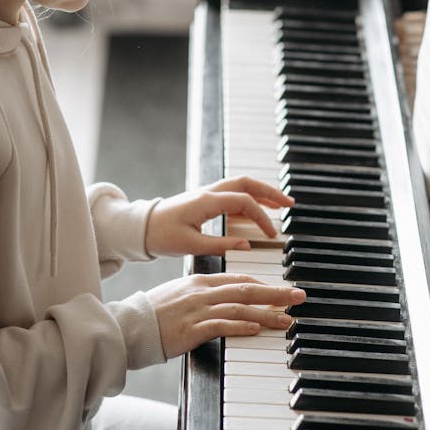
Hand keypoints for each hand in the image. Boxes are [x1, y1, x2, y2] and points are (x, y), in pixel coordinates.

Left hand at [145, 176, 292, 256]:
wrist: (140, 228)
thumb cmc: (161, 236)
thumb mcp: (191, 245)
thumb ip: (222, 244)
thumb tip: (248, 244)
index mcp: (206, 201)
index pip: (244, 201)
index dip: (261, 217)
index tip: (271, 234)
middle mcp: (209, 192)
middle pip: (247, 183)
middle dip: (270, 192)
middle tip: (290, 203)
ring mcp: (207, 194)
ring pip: (240, 186)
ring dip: (261, 193)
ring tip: (280, 205)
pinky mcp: (204, 199)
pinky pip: (232, 193)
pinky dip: (248, 198)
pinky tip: (257, 210)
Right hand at [147, 273, 305, 357]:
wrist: (130, 326)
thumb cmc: (155, 314)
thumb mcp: (181, 295)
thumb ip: (203, 294)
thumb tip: (225, 300)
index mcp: (200, 281)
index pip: (238, 279)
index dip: (263, 284)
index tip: (281, 290)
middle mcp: (202, 292)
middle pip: (246, 289)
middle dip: (276, 293)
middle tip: (298, 296)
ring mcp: (197, 310)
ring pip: (240, 308)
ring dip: (266, 313)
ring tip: (287, 319)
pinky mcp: (192, 330)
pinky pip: (221, 326)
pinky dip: (241, 326)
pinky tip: (257, 329)